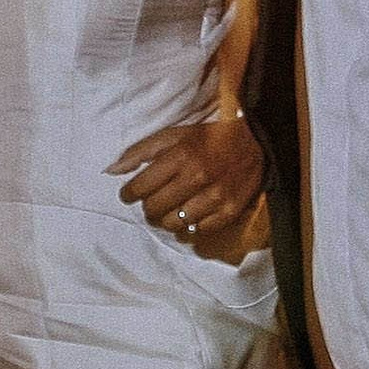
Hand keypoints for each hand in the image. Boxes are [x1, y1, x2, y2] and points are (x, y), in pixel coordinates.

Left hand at [110, 114, 264, 241]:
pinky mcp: (229, 212)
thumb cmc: (209, 138)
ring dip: (164, 221)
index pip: (141, 187)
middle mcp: (196, 178)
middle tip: (149, 203)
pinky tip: (185, 220)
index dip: (129, 194)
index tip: (128, 194)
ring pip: (173, 225)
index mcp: (180, 156)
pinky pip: (197, 233)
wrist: (256, 143)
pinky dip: (187, 231)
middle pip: (154, 209)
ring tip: (166, 212)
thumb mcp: (175, 134)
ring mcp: (214, 198)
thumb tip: (112, 170)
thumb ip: (142, 151)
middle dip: (146, 208)